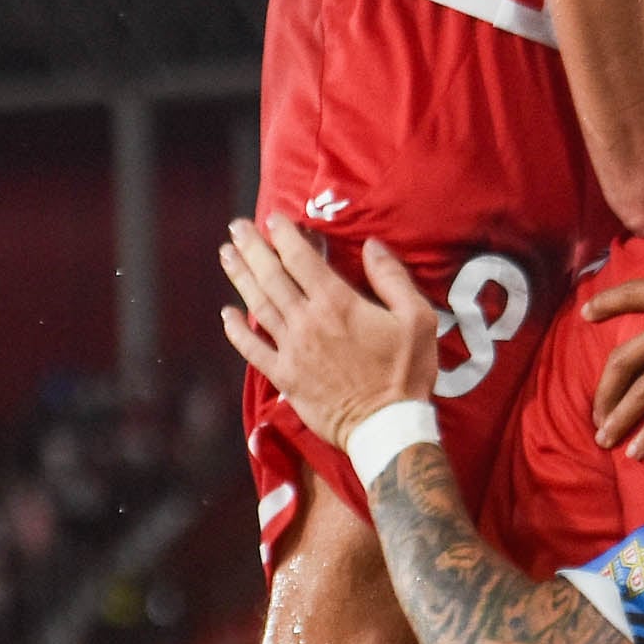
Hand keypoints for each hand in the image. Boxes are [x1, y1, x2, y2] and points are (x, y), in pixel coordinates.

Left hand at [219, 216, 436, 448]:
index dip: (284, 235)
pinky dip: (236, 331)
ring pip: (258, 306)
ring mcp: (291, 349)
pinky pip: (253, 350)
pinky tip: (226, 314)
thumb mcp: (417, 319)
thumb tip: (372, 246)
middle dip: (252, 248)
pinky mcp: (285, 376)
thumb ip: (392, 279)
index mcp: (337, 303)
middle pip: (272, 276)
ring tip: (226, 254)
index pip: (301, 259)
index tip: (273, 218)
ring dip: (240, 277)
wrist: (387, 426)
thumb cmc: (407, 372)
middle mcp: (307, 321)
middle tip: (237, 227)